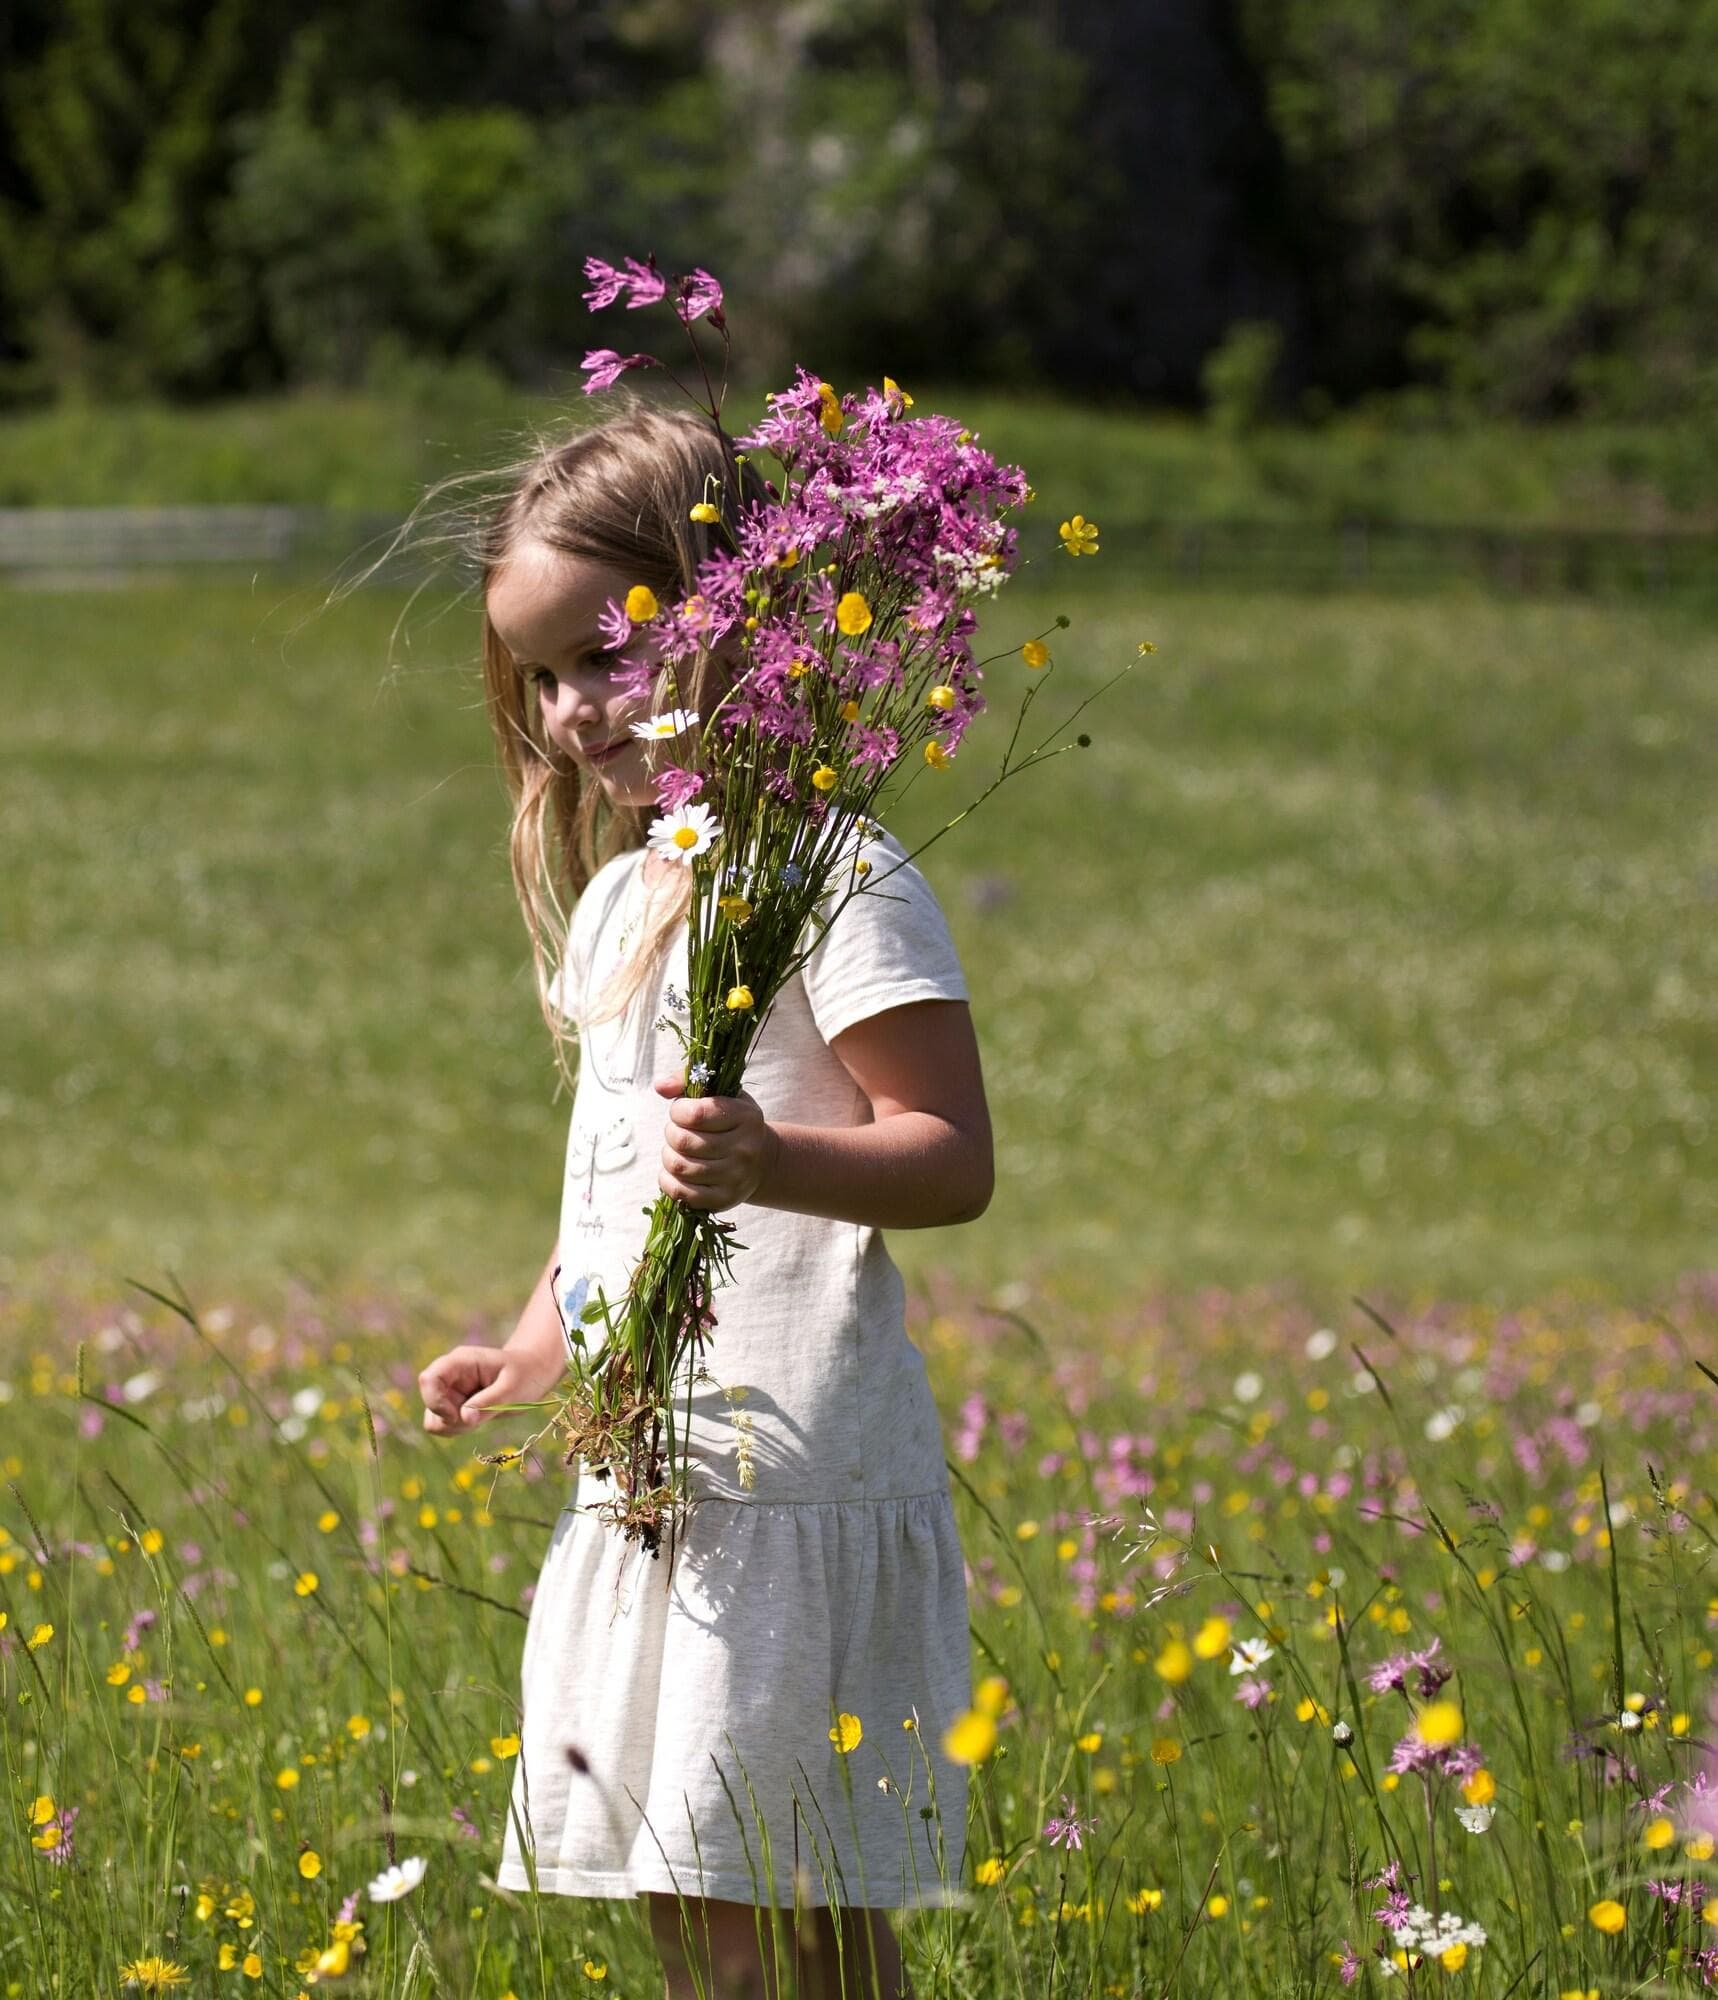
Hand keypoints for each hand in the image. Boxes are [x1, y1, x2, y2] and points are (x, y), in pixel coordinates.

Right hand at [418, 1343, 566, 1436]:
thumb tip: (464, 1418)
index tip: (457, 1415)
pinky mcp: (453, 1405)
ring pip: (434, 1419)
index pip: (428, 1379)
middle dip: (451, 1419)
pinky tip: (479, 1418)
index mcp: (461, 1362)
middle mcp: (450, 1375)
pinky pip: (443, 1425)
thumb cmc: (525, 1375)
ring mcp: (450, 1390)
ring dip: (456, 1426)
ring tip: (484, 1415)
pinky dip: (458, 1429)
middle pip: (430, 1403)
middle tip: (480, 1416)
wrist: (532, 1374)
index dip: (435, 1401)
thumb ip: (487, 1403)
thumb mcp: (512, 1389)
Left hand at [653, 1068, 779, 1211]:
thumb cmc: (733, 1122)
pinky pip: (682, 1193)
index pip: (696, 1114)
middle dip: (671, 1133)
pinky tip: (675, 1172)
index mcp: (746, 1117)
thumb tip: (660, 1087)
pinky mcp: (724, 1199)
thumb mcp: (721, 1095)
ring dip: (668, 1156)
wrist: (762, 1162)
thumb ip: (688, 1082)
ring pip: (679, 1167)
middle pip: (683, 1142)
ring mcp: (736, 1177)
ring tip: (677, 1151)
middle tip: (678, 1132)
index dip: (678, 1110)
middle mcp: (745, 1149)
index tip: (682, 1111)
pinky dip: (668, 1181)